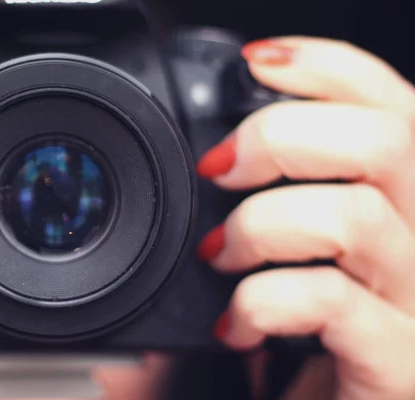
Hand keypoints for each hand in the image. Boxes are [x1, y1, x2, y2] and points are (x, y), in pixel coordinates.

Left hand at [197, 37, 414, 399]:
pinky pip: (329, 303)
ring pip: (355, 217)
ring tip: (220, 255)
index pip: (394, 103)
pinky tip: (238, 324)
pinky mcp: (401, 365)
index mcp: (411, 203)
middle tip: (220, 170)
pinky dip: (261, 303)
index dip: (328, 66)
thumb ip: (291, 196)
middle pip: (387, 140)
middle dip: (280, 136)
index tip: (255, 61)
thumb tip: (222, 151)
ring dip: (259, 227)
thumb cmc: (322, 336)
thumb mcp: (310, 253)